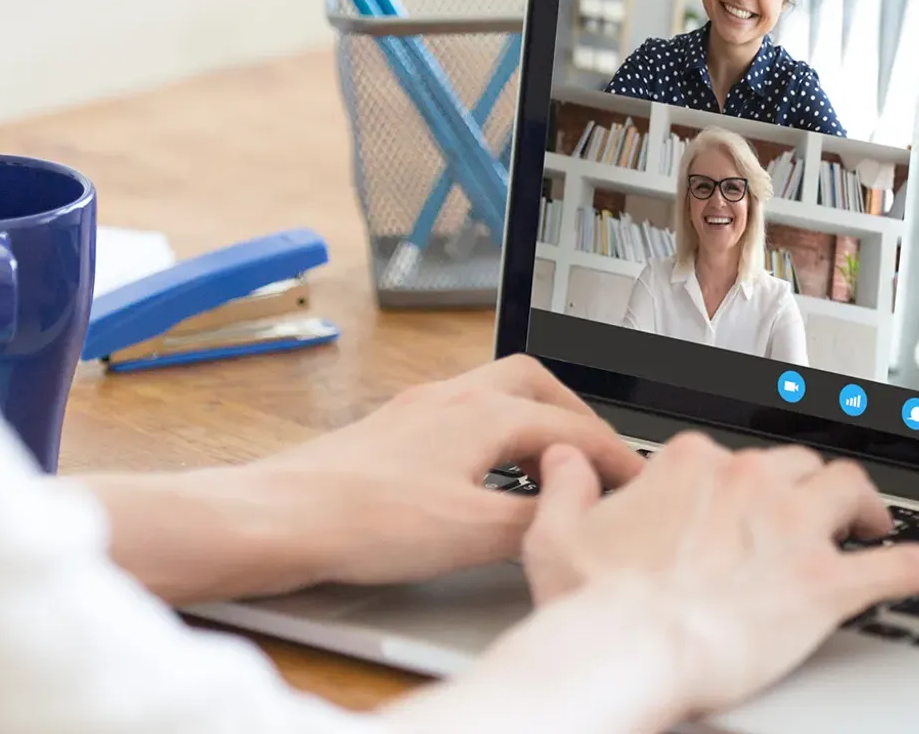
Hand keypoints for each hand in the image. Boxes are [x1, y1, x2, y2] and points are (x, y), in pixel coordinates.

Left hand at [249, 354, 644, 587]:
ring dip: (531, 422)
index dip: (614, 457)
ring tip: (548, 465)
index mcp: (481, 412)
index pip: (571, 428)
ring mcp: (415, 411)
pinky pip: (460, 417)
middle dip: (575, 417)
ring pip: (493, 395)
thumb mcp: (473, 532)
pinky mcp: (388, 433)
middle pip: (533, 385)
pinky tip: (484, 476)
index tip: (638, 482)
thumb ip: (535, 521)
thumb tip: (571, 517)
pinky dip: (492, 438)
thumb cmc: (364, 519)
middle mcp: (449, 398)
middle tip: (598, 457)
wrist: (280, 518)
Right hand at [521, 433, 918, 718]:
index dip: (733, 486)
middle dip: (804, 488)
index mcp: (693, 466)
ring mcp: (794, 530)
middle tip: (808, 517)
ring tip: (869, 523)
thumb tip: (562, 455)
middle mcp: (751, 482)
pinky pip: (906, 567)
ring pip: (848, 490)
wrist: (627, 646)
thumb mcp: (554, 534)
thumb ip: (563, 485)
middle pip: (795, 466)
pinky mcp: (827, 585)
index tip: (729, 509)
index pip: (727, 458)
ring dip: (862, 504)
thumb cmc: (590, 603)